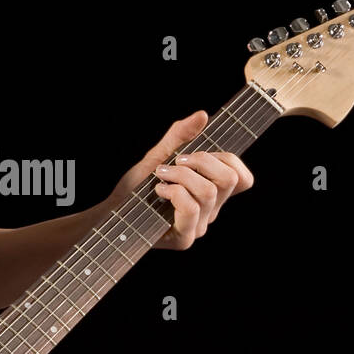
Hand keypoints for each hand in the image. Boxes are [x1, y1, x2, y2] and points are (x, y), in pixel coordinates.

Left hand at [105, 110, 253, 249]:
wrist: (110, 214)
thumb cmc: (134, 188)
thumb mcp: (157, 156)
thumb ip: (180, 136)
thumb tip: (203, 115)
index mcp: (213, 194)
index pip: (243, 178)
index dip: (228, 159)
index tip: (198, 154)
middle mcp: (210, 211)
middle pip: (230, 179)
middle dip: (202, 160)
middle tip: (177, 161)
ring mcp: (199, 226)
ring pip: (208, 191)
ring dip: (181, 175)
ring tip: (161, 176)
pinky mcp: (184, 239)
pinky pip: (191, 207)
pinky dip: (173, 191)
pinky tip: (158, 190)